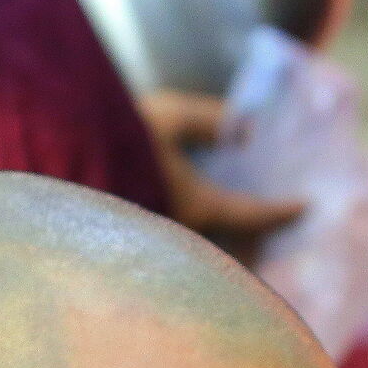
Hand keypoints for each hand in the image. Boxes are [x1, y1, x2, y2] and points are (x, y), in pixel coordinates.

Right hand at [135, 90, 304, 265]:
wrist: (62, 167)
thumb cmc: (118, 139)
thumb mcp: (169, 116)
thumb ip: (209, 121)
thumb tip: (246, 131)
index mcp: (198, 207)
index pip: (252, 216)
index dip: (281, 212)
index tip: (305, 206)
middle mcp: (181, 235)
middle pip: (229, 248)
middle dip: (252, 241)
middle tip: (270, 230)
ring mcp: (157, 244)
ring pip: (202, 251)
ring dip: (222, 244)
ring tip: (233, 230)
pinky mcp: (137, 241)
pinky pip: (178, 248)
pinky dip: (196, 241)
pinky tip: (191, 223)